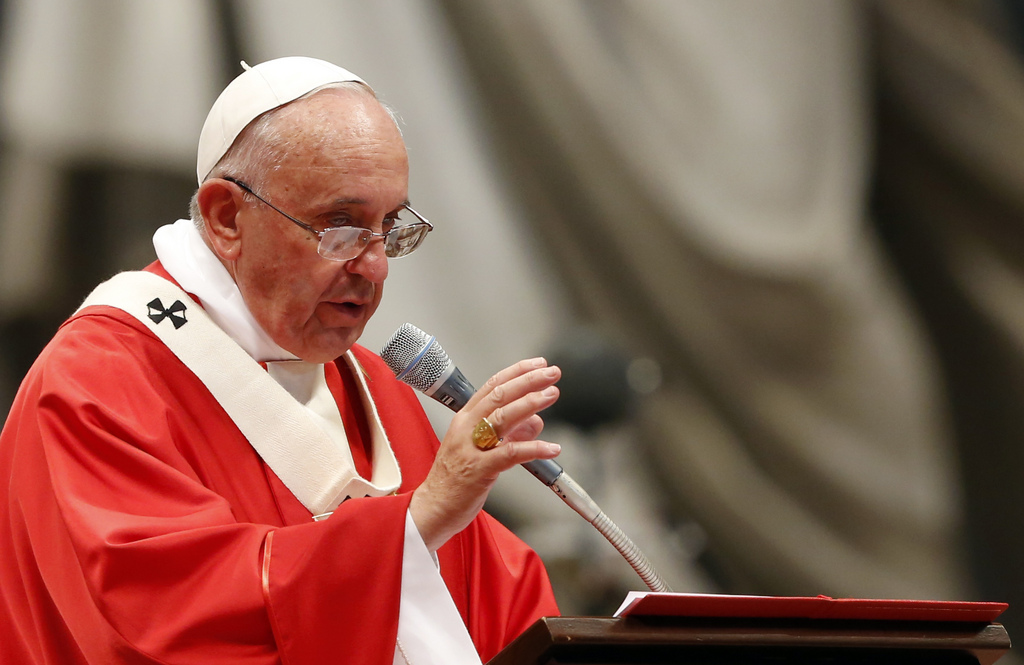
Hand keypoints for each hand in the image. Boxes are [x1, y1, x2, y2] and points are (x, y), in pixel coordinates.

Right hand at [409, 357, 561, 551]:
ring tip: (551, 394)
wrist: (433, 507)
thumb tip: (537, 420)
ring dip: (530, 404)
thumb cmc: (456, 478)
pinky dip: (533, 448)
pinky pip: (510, 455)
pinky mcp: (478, 471)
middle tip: (552, 373)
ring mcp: (470, 449)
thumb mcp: (482, 448)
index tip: (538, 364)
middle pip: (499, 396)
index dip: (517, 372)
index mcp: (465, 418)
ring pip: (502, 418)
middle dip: (528, 381)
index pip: (492, 386)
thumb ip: (509, 432)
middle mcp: (466, 428)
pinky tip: (552, 448)